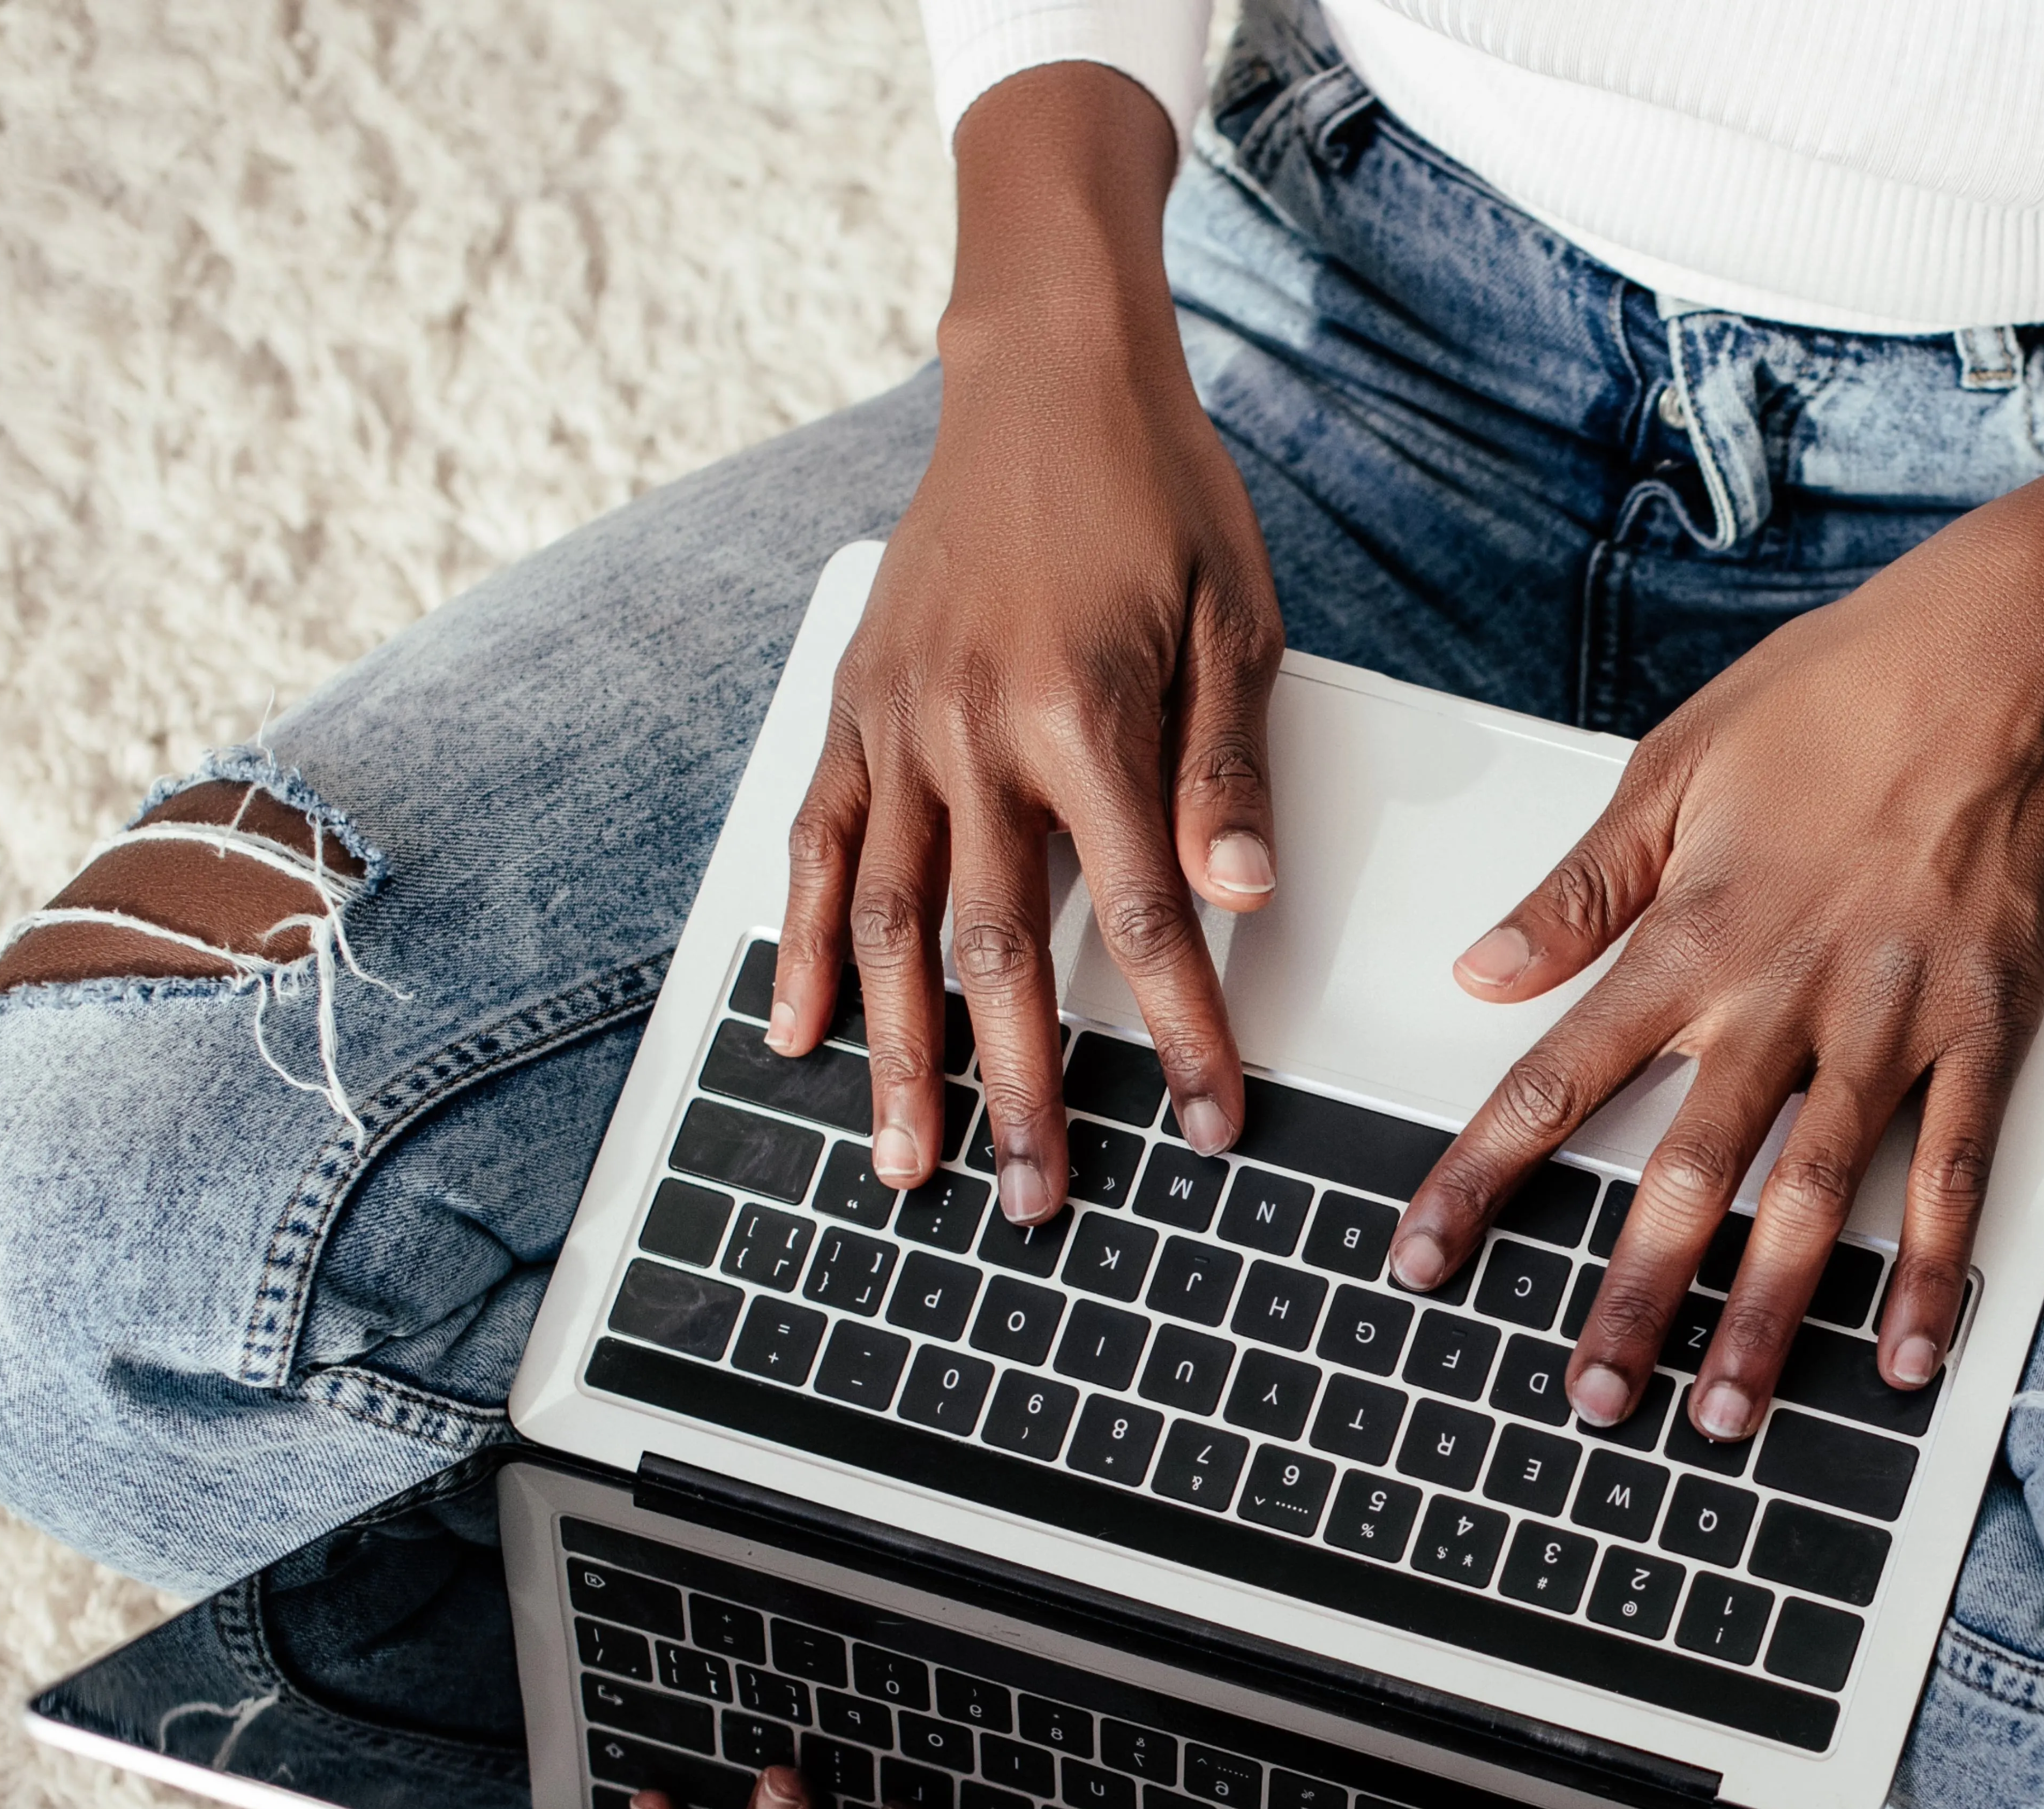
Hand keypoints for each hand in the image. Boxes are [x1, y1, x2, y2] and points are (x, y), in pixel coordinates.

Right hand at [768, 64, 1282, 1228]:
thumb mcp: (1238, 618)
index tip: (1213, 1121)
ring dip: (898, 1055)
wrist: (1046, 372)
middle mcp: (972, 726)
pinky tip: (799, 1034)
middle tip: (1037, 1202)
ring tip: (909, 1164)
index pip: (1139, 917)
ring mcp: (898, 718)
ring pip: (891, 920)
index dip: (1182, 1032)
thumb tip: (1244, 897)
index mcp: (1083, 711)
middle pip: (994, 950)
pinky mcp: (855, 702)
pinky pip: (818, 843)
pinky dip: (806, 944)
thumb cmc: (1160, 492)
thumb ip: (1227, 767)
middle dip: (1018, 1090)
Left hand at [1389, 439, 2043, 1443]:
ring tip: (1726, 1417)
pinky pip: (1952, 1169)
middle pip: (1688, 1174)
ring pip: (1814, 1197)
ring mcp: (1892, 1023)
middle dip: (1635, 1297)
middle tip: (1591, 1399)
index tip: (1424, 1256)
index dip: (1482, 1176)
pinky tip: (1903, 1353)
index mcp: (1694, 936)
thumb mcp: (1673, 767)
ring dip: (1769, 1317)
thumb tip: (1481, 972)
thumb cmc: (1833, 697)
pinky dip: (1930, 1269)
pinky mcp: (1985, 1031)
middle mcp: (1785, 995)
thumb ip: (1580, 889)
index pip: (1560, 1079)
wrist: (1999, 657)